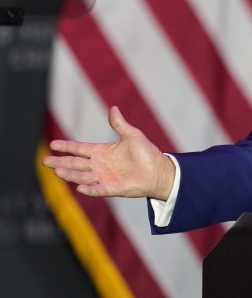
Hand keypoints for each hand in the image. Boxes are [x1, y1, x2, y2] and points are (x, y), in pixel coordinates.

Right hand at [41, 106, 174, 200]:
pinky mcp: (115, 188)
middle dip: (61, 162)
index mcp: (102, 152)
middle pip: (76, 164)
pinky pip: (100, 189)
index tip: (53, 144)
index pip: (80, 149)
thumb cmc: (146, 153)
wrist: (159, 170)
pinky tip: (80, 188)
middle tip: (44, 161)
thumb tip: (113, 108)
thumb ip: (120, 124)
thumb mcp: (132, 135)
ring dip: (71, 175)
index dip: (67, 147)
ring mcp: (106, 177)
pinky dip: (91, 189)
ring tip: (57, 171)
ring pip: (83, 177)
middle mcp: (100, 166)